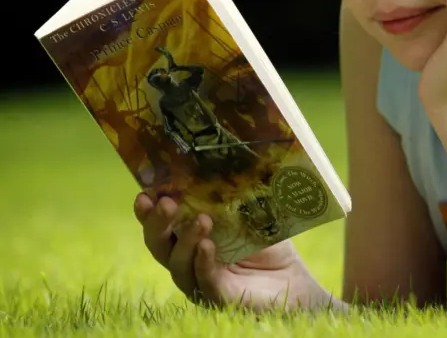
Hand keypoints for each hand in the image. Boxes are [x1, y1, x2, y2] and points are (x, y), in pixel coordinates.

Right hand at [134, 193, 336, 310]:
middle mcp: (187, 260)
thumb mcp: (250, 215)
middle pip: (158, 246)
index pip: (161, 225)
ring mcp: (200, 281)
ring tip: (201, 220)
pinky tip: (207, 247)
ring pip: (178, 265)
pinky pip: (203, 282)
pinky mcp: (218, 297)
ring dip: (185, 241)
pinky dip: (202, 263)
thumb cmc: (268, 245)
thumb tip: (225, 158)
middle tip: (166, 203)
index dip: (147, 212)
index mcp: (188, 237)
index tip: (144, 193)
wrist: (293, 279)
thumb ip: (233, 196)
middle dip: (157, 224)